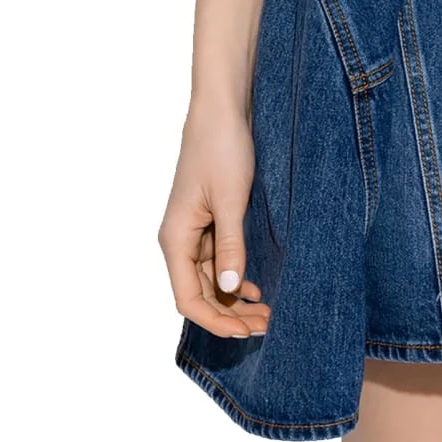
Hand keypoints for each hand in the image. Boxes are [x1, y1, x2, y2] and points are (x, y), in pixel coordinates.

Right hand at [158, 101, 271, 338]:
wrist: (221, 110)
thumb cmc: (222, 148)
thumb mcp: (231, 199)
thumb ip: (230, 245)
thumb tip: (231, 288)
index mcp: (175, 238)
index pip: (188, 299)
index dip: (215, 321)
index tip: (246, 331)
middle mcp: (179, 240)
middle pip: (200, 294)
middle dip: (230, 314)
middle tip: (267, 323)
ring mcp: (194, 231)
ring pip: (210, 280)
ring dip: (234, 298)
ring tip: (266, 310)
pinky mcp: (209, 220)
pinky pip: (218, 260)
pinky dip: (236, 276)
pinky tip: (256, 286)